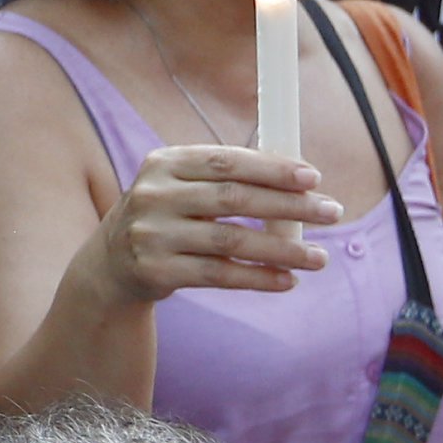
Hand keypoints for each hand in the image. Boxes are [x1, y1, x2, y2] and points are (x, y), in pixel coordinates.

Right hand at [83, 141, 339, 304]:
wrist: (111, 263)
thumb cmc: (167, 216)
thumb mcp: (182, 187)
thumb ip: (228, 180)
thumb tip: (300, 181)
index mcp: (163, 163)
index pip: (224, 161)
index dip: (271, 168)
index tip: (313, 177)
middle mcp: (154, 196)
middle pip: (232, 198)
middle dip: (289, 205)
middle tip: (332, 212)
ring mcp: (152, 234)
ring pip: (230, 242)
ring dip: (282, 250)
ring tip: (319, 257)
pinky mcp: (156, 271)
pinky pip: (218, 275)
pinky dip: (257, 279)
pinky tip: (287, 281)